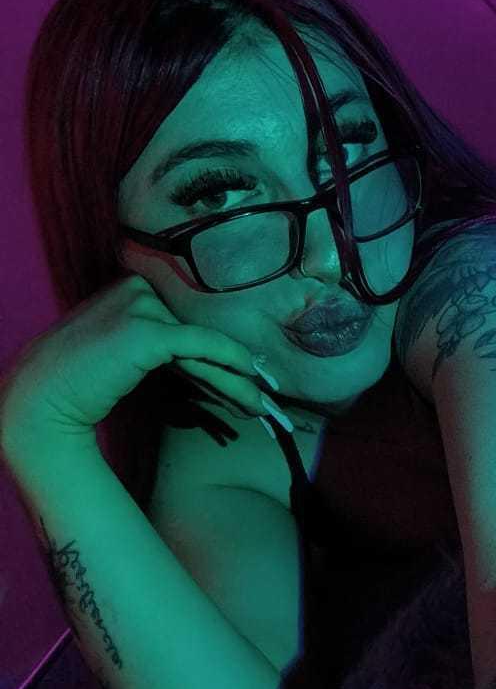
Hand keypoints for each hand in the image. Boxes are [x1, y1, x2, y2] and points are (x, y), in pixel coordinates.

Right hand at [0, 274, 265, 445]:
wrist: (40, 398)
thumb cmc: (80, 378)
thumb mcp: (124, 346)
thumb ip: (159, 340)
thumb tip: (207, 356)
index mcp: (132, 284)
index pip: (187, 318)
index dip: (219, 350)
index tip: (248, 374)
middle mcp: (138, 287)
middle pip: (197, 330)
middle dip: (231, 366)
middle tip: (262, 390)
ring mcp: (141, 306)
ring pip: (204, 343)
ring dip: (236, 378)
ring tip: (261, 404)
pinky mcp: (146, 331)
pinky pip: (201, 344)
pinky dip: (229, 360)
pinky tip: (251, 376)